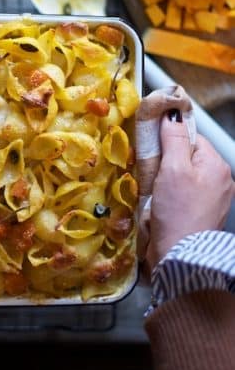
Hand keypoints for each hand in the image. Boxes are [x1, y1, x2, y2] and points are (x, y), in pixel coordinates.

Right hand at [147, 109, 234, 270]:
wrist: (179, 255)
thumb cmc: (177, 210)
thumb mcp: (173, 168)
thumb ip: (173, 139)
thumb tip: (172, 114)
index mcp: (216, 165)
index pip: (191, 138)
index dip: (169, 139)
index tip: (152, 147)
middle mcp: (220, 180)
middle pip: (187, 157)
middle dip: (166, 160)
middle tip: (151, 170)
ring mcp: (212, 198)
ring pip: (183, 175)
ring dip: (166, 178)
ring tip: (154, 188)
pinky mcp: (201, 213)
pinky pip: (183, 193)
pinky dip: (170, 193)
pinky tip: (160, 202)